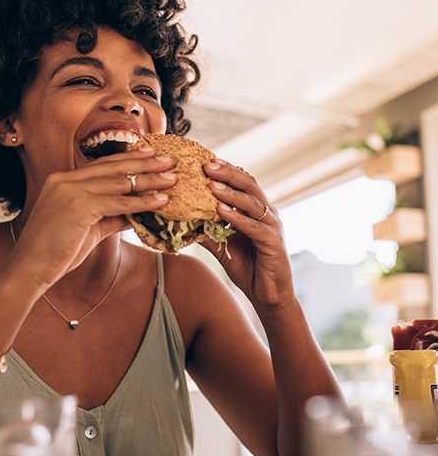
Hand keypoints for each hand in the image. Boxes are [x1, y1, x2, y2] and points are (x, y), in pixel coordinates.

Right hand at [3, 148, 175, 290]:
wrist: (30, 269)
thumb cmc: (56, 251)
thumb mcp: (88, 228)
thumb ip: (111, 216)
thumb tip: (135, 213)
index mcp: (63, 181)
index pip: (102, 165)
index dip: (128, 159)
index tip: (150, 155)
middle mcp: (66, 180)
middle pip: (113, 167)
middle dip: (144, 163)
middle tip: (168, 160)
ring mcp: (71, 190)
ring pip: (119, 182)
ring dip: (149, 180)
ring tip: (171, 179)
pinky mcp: (78, 205)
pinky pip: (118, 202)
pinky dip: (142, 202)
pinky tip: (160, 200)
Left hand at [202, 160, 294, 307]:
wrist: (268, 295)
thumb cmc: (247, 266)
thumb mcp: (222, 245)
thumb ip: (208, 230)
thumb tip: (182, 219)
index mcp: (256, 209)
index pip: (242, 182)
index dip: (226, 170)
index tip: (205, 160)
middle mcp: (267, 213)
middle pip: (249, 185)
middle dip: (227, 173)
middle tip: (207, 164)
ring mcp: (273, 226)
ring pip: (252, 202)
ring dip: (230, 192)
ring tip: (211, 184)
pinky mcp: (273, 242)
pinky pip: (254, 226)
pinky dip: (237, 217)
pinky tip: (221, 210)